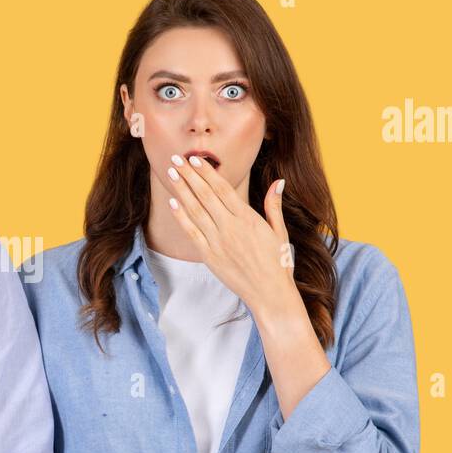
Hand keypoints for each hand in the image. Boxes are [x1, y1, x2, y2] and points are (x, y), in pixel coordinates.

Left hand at [162, 153, 296, 319]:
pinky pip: (191, 233)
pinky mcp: (209, 257)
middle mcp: (230, 227)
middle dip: (189, 175)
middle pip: (204, 195)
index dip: (206, 173)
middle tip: (176, 158)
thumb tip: (278, 182)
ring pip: (195, 211)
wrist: (270, 294)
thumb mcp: (280, 232)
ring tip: (171, 173)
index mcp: (247, 218)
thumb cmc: (277, 263)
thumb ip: (274, 206)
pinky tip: (172, 203)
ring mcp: (217, 242)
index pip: (222, 189)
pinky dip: (181, 217)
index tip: (195, 159)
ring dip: (181, 190)